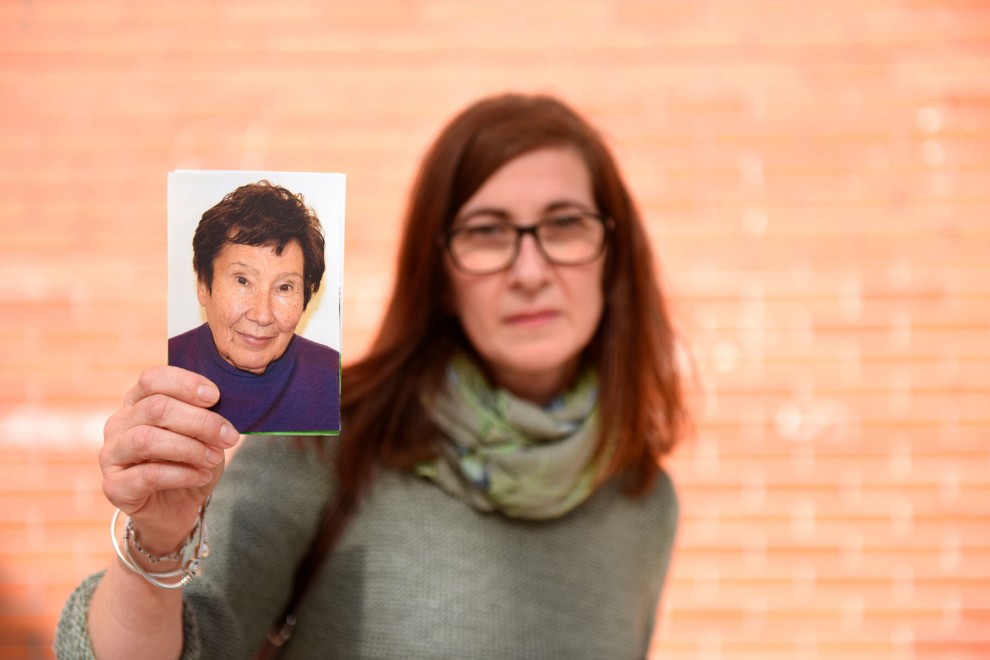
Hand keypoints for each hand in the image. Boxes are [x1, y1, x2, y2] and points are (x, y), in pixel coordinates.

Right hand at [100, 365, 239, 554]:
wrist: (178, 509)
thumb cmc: (191, 463)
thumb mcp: (204, 435)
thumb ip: (206, 417)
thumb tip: (220, 406)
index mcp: (138, 402)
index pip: (153, 379)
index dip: (186, 384)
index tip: (216, 397)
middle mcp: (119, 424)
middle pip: (155, 408)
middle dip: (199, 421)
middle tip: (228, 436)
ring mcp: (111, 454)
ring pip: (146, 439)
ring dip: (190, 448)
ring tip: (215, 458)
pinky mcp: (114, 486)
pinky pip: (148, 474)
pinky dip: (183, 474)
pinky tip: (202, 476)